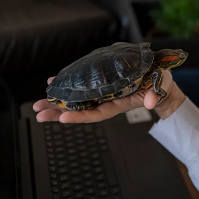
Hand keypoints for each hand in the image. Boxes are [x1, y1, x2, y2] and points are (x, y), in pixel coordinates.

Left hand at [33, 70, 182, 122]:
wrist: (159, 80)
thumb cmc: (160, 84)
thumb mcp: (161, 86)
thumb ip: (156, 95)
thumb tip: (151, 102)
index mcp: (120, 104)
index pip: (97, 114)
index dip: (80, 117)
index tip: (62, 118)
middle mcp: (108, 101)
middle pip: (81, 110)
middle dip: (59, 113)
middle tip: (38, 112)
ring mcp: (103, 94)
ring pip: (77, 101)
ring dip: (57, 103)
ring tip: (38, 104)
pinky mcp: (102, 86)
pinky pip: (81, 88)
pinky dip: (67, 86)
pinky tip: (53, 83)